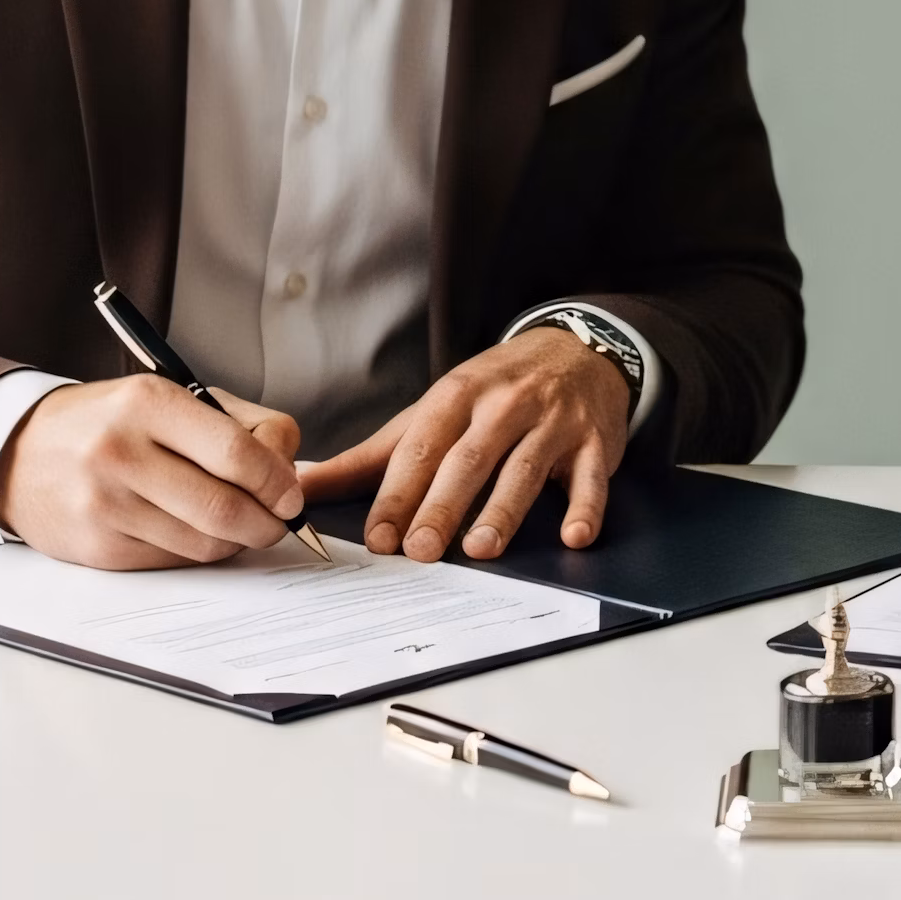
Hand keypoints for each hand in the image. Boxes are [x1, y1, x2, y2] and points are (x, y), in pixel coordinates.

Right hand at [0, 376, 305, 569]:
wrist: (19, 453)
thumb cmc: (112, 423)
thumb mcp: (172, 396)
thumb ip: (240, 425)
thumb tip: (288, 473)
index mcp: (149, 403)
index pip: (235, 453)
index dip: (277, 482)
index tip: (292, 496)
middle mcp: (121, 452)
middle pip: (223, 508)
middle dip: (267, 523)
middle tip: (279, 522)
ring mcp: (105, 504)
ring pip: (203, 543)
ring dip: (236, 541)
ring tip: (238, 524)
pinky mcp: (97, 548)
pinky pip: (173, 562)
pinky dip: (198, 552)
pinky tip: (194, 532)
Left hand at [299, 326, 634, 561]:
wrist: (577, 349)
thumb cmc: (495, 390)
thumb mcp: (434, 408)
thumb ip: (375, 455)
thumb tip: (305, 484)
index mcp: (458, 396)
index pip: (422, 447)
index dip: (399, 493)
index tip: (379, 536)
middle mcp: (505, 405)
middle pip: (469, 459)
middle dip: (442, 505)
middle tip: (421, 550)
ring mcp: (553, 422)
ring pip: (525, 467)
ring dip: (504, 509)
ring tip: (481, 549)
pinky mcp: (595, 441)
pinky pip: (592, 477)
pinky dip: (585, 507)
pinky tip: (574, 536)